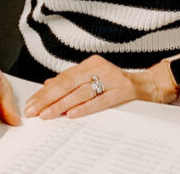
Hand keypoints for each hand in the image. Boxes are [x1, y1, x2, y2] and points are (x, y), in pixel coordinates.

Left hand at [23, 54, 176, 119]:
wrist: (148, 85)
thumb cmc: (117, 84)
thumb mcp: (94, 79)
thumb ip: (72, 81)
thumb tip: (46, 86)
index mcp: (91, 64)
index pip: (62, 78)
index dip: (45, 92)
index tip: (31, 104)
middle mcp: (100, 68)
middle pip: (68, 83)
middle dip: (48, 99)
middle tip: (34, 111)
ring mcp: (112, 78)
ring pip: (81, 92)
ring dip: (62, 104)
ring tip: (47, 114)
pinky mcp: (123, 90)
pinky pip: (101, 100)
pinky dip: (85, 107)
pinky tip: (72, 113)